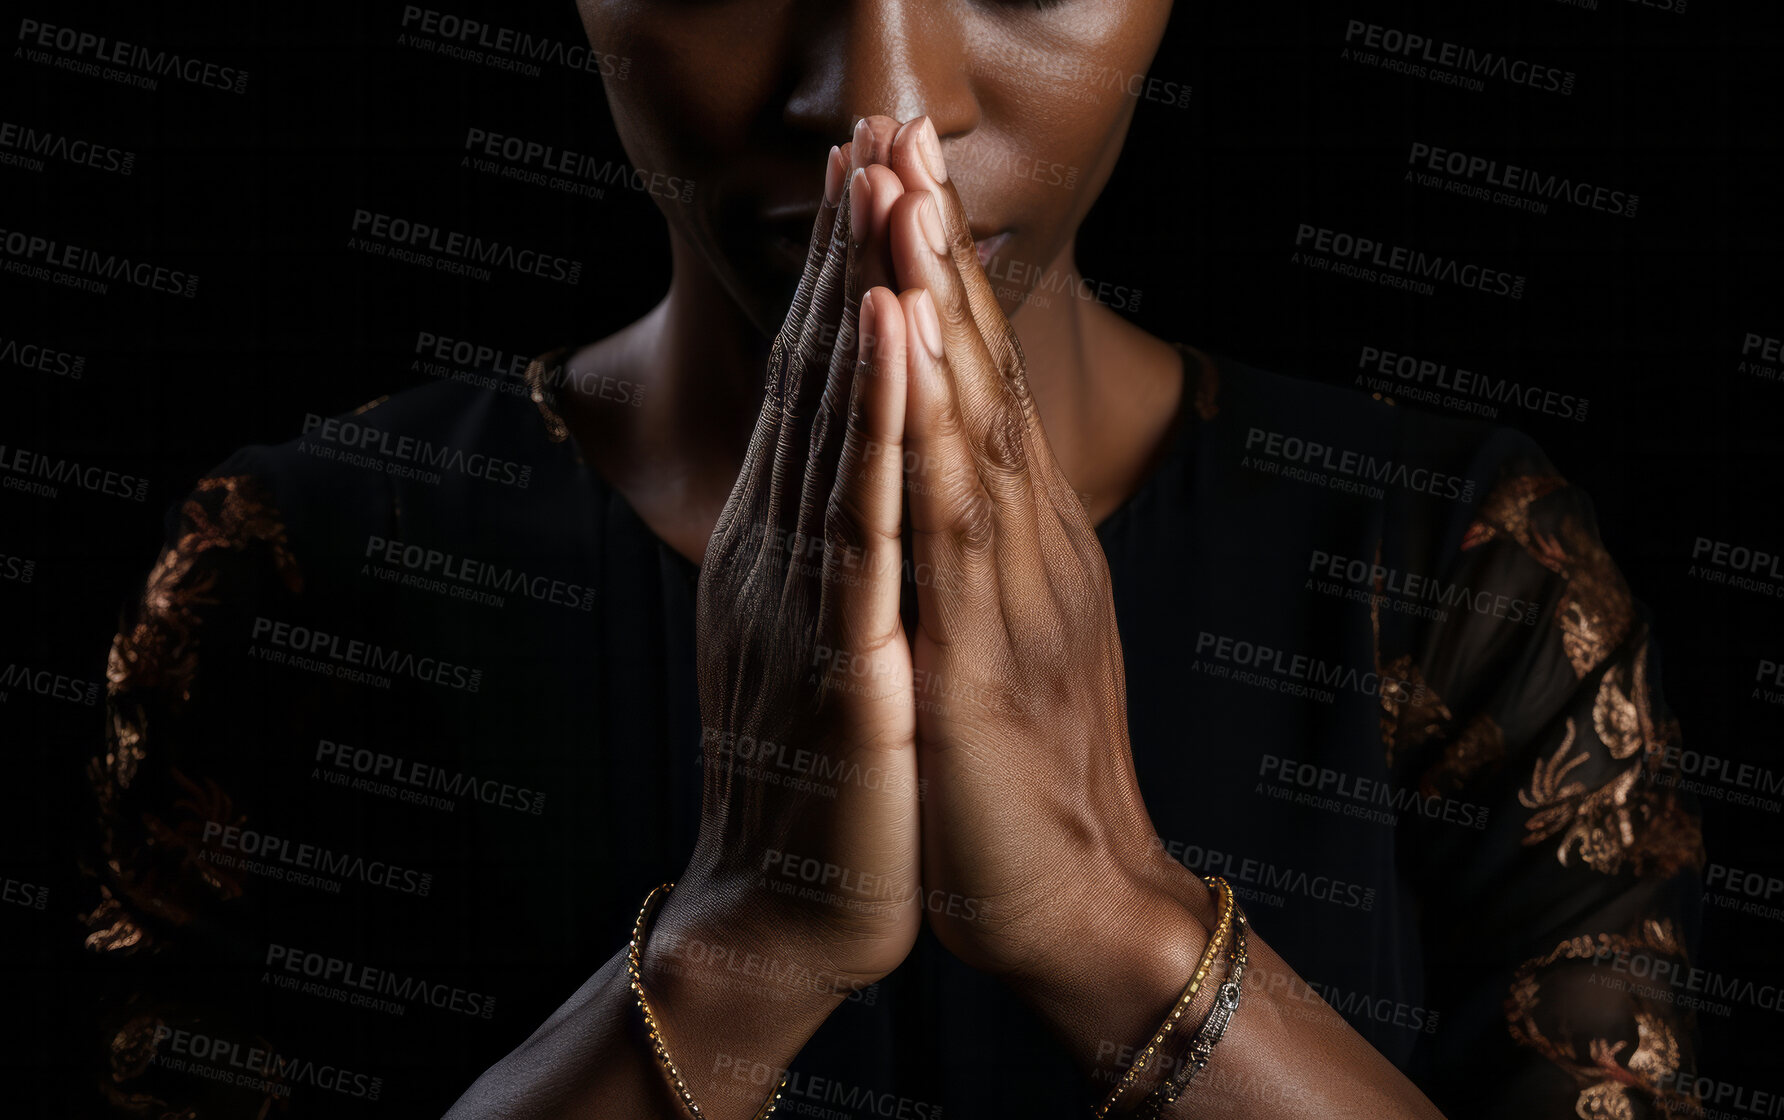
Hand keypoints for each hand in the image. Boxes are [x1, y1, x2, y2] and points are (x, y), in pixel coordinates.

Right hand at [655, 119, 924, 999]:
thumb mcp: (822, 637)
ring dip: (856, 286)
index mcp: (787, 540)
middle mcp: (779, 542)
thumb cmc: (821, 779)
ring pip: (832, 412)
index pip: (817, 380)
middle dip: (848, 240)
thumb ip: (830, 549)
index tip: (871, 167)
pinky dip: (872, 409)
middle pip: (817, 367)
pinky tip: (884, 323)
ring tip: (879, 174)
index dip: (841, 268)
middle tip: (874, 116)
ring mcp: (800, 589)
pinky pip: (860, 509)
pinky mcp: (836, 646)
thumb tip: (851, 474)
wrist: (785, 911)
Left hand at [879, 117, 1207, 986]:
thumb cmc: (1021, 775)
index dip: (937, 275)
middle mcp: (1024, 540)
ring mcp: (1009, 590)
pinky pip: (948, 526)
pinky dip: (927, 427)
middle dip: (934, 243)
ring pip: (967, 420)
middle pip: (975, 368)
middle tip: (905, 123)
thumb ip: (983, 552)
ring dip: (931, 301)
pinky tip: (907, 349)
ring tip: (902, 187)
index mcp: (1016, 536)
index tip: (902, 173)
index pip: (973, 380)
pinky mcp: (979, 657)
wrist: (1076, 902)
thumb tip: (952, 477)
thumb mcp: (1001, 633)